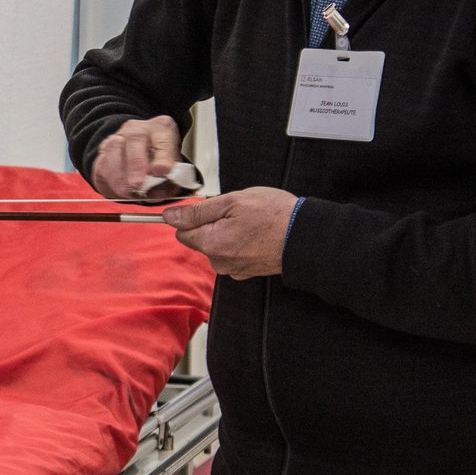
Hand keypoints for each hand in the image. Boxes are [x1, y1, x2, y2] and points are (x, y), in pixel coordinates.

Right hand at [92, 117, 182, 198]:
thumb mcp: (172, 170)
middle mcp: (138, 128)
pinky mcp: (103, 151)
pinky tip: (118, 191)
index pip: (164, 137)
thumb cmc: (158, 163)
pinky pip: (102, 162)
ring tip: (127, 191)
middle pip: (136, 137)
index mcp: (161, 129)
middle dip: (136, 163)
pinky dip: (110, 179)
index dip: (164, 155)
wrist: (136, 160)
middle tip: (138, 183)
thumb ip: (170, 178)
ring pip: (114, 148)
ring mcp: (117, 137)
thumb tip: (162, 190)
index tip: (162, 170)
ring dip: (119, 173)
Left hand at [162, 189, 298, 279]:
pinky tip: (256, 235)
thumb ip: (197, 211)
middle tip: (237, 213)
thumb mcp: (232, 202)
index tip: (210, 208)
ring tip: (250, 223)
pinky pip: (232, 254)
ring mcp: (232, 269)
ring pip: (217, 246)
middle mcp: (218, 261)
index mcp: (210, 243)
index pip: (182, 231)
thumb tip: (170, 216)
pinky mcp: (245, 272)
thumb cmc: (274, 216)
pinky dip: (240, 244)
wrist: (306, 237)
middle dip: (212, 224)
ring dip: (227, 233)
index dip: (193, 216)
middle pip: (200, 239)